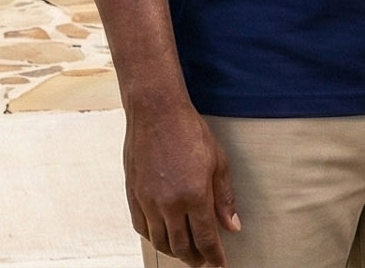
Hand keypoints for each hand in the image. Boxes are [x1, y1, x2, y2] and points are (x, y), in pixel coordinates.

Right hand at [122, 103, 239, 266]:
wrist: (156, 111)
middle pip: (181, 246)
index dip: (214, 257)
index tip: (219, 265)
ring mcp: (148, 200)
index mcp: (194, 196)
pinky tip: (163, 236)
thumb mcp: (218, 162)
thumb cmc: (189, 131)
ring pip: (160, 241)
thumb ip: (224, 198)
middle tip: (203, 261)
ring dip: (174, 251)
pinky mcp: (133, 194)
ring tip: (185, 251)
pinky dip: (153, 238)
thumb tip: (232, 226)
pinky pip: (141, 227)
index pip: (206, 239)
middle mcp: (169, 203)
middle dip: (194, 259)